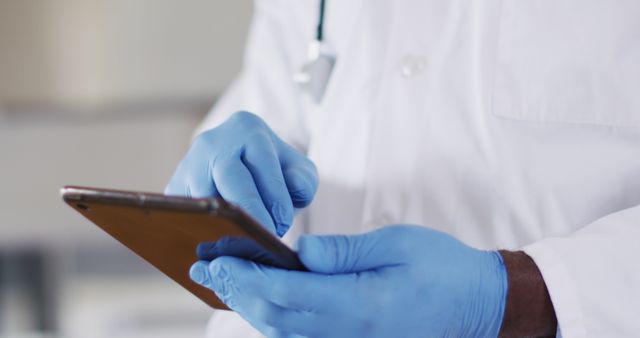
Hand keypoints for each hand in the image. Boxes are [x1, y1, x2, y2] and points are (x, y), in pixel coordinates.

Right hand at [165, 111, 317, 235]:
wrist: (244, 170)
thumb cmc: (275, 174)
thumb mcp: (298, 171)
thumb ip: (304, 181)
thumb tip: (292, 190)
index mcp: (247, 128)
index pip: (261, 162)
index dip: (273, 195)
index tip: (282, 224)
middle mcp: (213, 141)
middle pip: (229, 177)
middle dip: (249, 211)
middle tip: (264, 238)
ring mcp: (188, 164)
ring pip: (203, 197)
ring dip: (224, 224)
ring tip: (244, 246)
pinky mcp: (174, 189)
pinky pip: (184, 213)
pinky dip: (201, 232)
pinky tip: (219, 252)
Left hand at [189, 225, 507, 337]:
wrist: (480, 305)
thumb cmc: (443, 268)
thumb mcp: (397, 244)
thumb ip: (344, 250)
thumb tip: (299, 252)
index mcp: (360, 303)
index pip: (287, 292)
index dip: (248, 277)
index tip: (220, 259)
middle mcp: (350, 333)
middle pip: (276, 318)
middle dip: (238, 292)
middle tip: (208, 269)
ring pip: (285, 332)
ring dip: (251, 307)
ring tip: (226, 282)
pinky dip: (275, 320)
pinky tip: (262, 301)